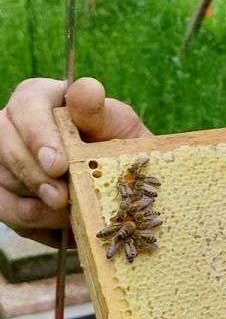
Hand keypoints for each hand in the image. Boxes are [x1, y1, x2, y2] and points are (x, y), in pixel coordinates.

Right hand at [0, 77, 147, 242]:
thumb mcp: (119, 125)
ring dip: (35, 204)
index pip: (27, 106)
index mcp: (40, 99)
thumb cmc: (117, 144)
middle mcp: (13, 125)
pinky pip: (4, 208)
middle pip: (3, 144)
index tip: (58, 165)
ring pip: (1, 180)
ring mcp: (4, 159)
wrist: (121, 180)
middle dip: (33, 176)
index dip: (38, 136)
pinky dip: (32, 222)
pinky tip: (60, 226)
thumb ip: (100, 111)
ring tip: (69, 215)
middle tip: (61, 198)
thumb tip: (85, 92)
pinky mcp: (4, 191)